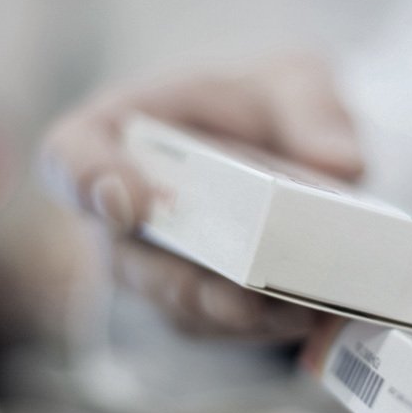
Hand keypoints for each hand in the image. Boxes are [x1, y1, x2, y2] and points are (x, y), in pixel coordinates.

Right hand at [40, 56, 362, 338]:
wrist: (291, 145)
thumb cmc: (267, 105)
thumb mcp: (298, 83)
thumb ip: (314, 109)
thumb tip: (339, 165)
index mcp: (122, 133)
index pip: (72, 155)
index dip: (90, 181)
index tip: (133, 204)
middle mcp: (126, 209)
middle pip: (127, 261)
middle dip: (184, 285)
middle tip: (241, 297)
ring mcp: (158, 264)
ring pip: (176, 306)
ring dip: (235, 318)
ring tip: (300, 314)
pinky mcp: (201, 302)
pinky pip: (219, 327)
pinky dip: (265, 329)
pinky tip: (315, 320)